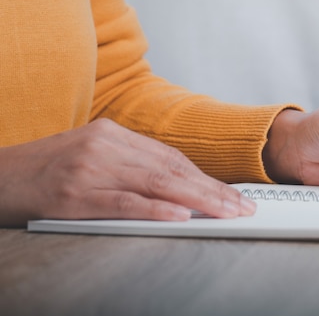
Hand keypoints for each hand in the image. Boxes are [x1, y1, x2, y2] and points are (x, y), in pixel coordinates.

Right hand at [0, 119, 255, 226]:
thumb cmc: (47, 171)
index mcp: (114, 133)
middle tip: (241, 206)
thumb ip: (131, 166)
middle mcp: (106, 145)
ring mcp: (89, 167)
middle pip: (170, 169)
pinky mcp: (73, 193)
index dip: (205, 178)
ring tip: (225, 213)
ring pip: (154, 183)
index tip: (232, 194)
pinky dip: (154, 209)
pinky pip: (122, 201)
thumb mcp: (93, 156)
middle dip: (212, 190)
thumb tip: (178, 188)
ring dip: (196, 200)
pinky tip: (180, 215)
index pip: (171, 158)